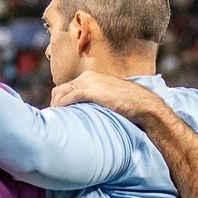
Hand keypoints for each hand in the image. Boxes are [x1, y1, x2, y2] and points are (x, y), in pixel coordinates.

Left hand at [49, 71, 165, 121]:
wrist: (143, 104)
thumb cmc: (129, 104)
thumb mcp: (109, 98)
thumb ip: (97, 100)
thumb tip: (89, 112)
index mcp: (91, 77)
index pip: (67, 87)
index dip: (59, 100)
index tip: (57, 114)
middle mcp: (88, 77)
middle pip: (60, 89)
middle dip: (54, 103)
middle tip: (53, 119)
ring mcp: (89, 83)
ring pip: (62, 92)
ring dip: (55, 106)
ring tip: (55, 120)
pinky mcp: (92, 91)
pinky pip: (70, 97)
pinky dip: (63, 105)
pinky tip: (61, 115)